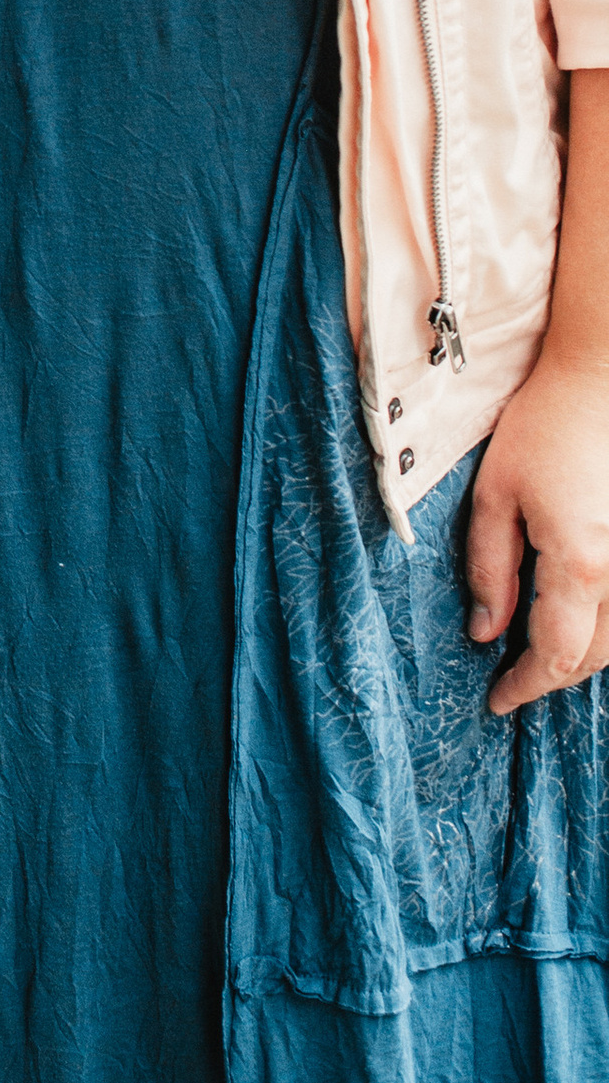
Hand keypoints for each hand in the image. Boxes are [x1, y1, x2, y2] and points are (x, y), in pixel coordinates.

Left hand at [466, 347, 608, 710]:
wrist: (601, 381)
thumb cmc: (544, 428)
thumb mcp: (495, 495)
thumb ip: (489, 568)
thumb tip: (485, 631)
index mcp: (581, 564)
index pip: (555, 655)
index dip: (525, 686)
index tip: (497, 701)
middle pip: (595, 658)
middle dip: (554, 678)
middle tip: (514, 681)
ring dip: (586, 657)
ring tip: (544, 657)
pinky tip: (583, 622)